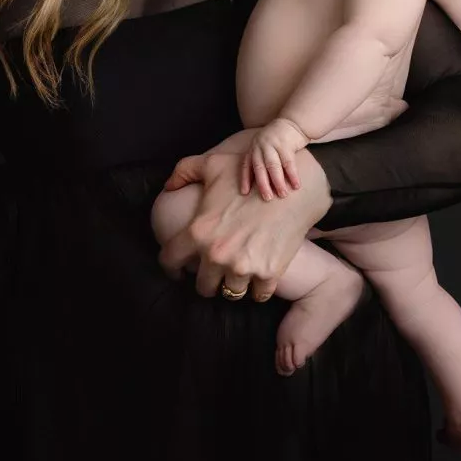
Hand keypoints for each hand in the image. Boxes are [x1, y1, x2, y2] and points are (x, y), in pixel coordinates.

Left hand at [160, 131, 331, 301]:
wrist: (292, 188)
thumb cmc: (251, 175)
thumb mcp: (214, 165)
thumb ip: (184, 170)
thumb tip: (168, 187)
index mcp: (198, 232)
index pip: (170, 261)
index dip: (171, 268)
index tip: (178, 270)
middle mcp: (217, 254)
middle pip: (202, 287)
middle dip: (207, 280)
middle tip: (214, 272)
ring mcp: (243, 267)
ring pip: (230, 293)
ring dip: (232, 284)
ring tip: (236, 273)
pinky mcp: (268, 274)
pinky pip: (258, 296)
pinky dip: (258, 289)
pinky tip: (258, 276)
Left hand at [240, 118, 305, 200]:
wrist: (292, 123)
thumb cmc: (277, 140)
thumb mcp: (264, 147)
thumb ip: (261, 161)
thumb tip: (261, 184)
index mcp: (254, 148)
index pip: (247, 165)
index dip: (245, 179)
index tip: (244, 192)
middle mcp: (261, 146)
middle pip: (260, 167)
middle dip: (263, 184)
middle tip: (267, 198)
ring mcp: (273, 144)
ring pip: (274, 166)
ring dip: (278, 182)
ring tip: (282, 194)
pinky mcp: (286, 144)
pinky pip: (289, 163)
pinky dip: (292, 175)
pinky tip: (296, 185)